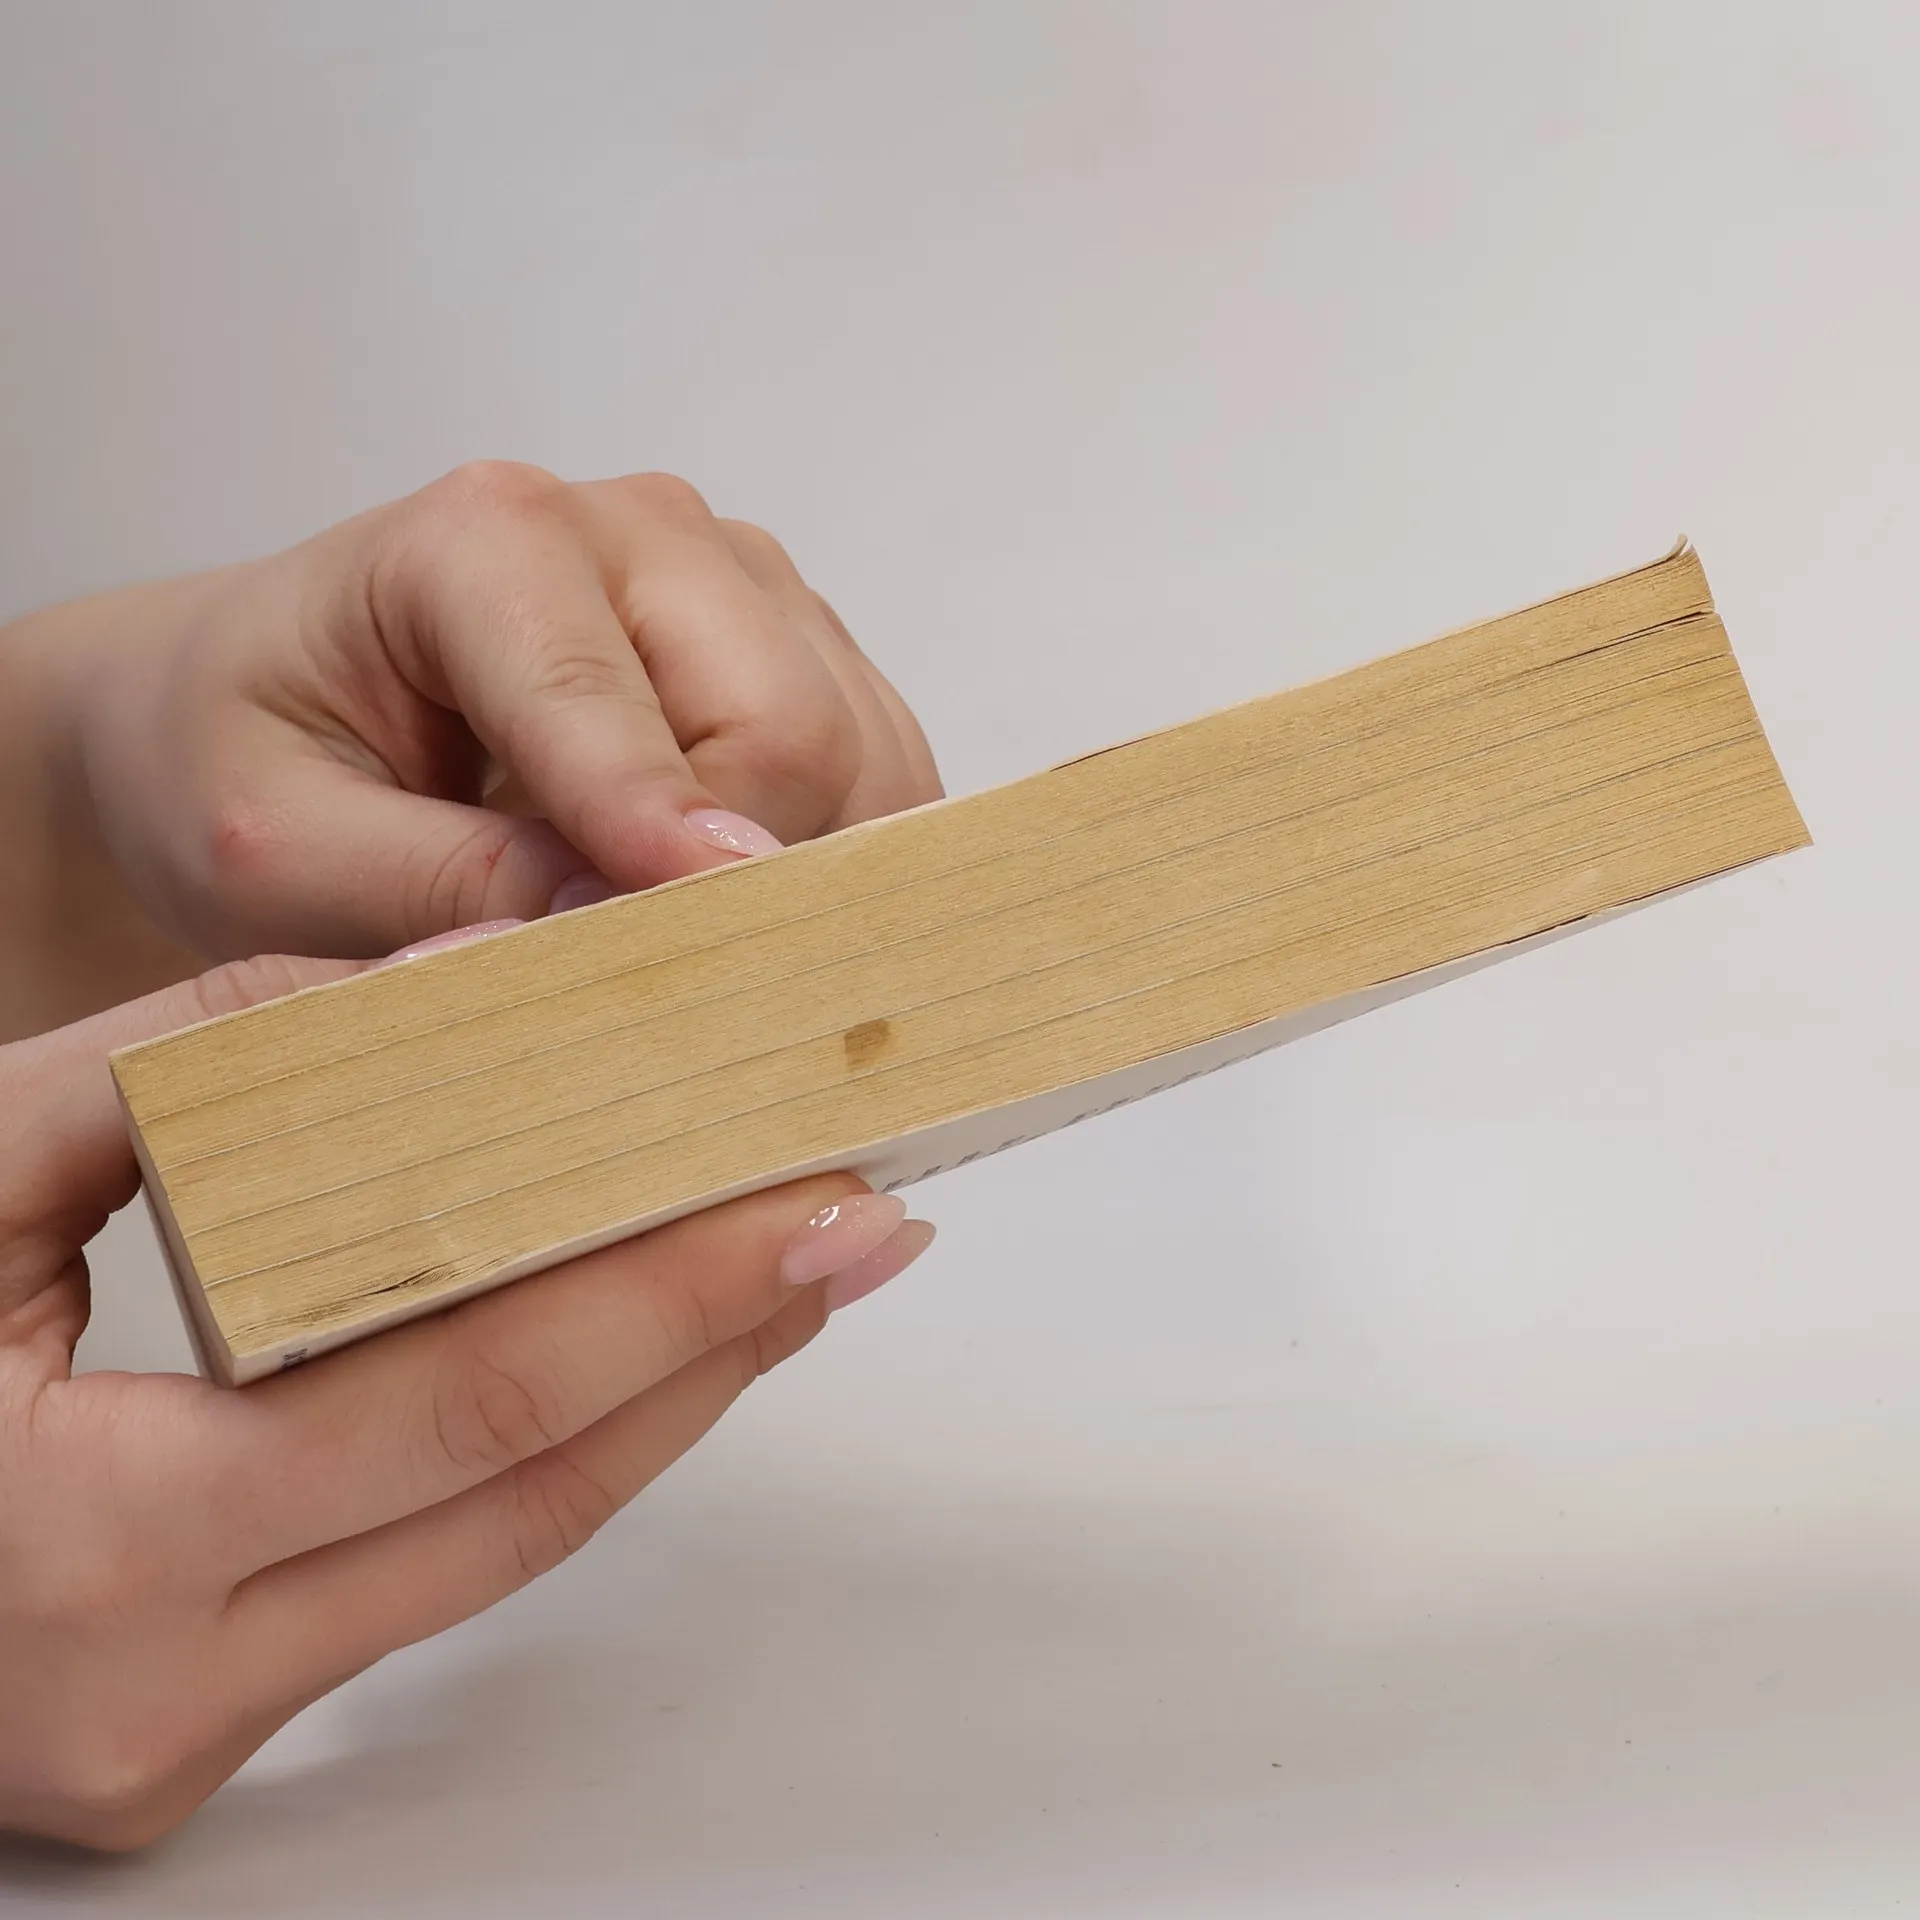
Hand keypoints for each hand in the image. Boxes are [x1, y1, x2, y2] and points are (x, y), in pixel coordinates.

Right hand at [0, 952, 932, 1849]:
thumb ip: (192, 1067)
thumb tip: (445, 996)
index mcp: (90, 1547)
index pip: (468, 1395)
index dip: (667, 1290)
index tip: (814, 1200)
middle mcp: (161, 1686)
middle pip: (529, 1485)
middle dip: (713, 1344)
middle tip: (857, 1222)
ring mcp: (185, 1734)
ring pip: (500, 1543)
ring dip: (657, 1398)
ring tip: (780, 1271)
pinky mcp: (198, 1728)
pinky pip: (431, 1570)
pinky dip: (541, 1446)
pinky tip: (629, 1348)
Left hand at [5, 463, 939, 1007]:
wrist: (262, 694)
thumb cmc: (247, 754)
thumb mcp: (277, 849)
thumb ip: (441, 888)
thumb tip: (608, 935)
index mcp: (491, 541)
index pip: (629, 713)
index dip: (670, 857)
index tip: (706, 971)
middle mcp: (643, 531)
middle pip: (790, 727)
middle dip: (750, 884)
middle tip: (686, 1001)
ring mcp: (734, 580)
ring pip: (861, 752)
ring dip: (809, 877)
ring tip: (713, 966)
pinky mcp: (789, 639)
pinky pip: (876, 764)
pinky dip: (841, 857)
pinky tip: (750, 917)